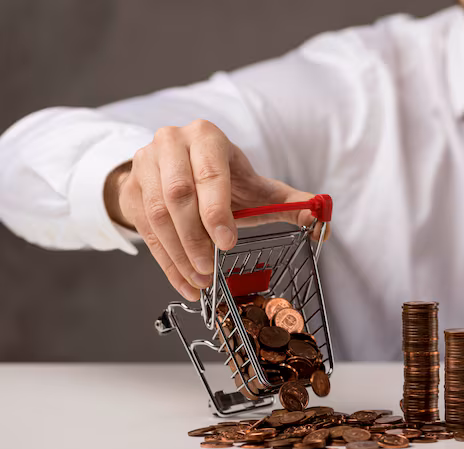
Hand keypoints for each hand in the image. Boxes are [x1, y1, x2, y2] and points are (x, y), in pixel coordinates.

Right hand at [104, 119, 328, 301]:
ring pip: (157, 215)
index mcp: (206, 136)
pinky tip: (185, 284)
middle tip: (211, 269)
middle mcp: (171, 143)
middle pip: (177, 195)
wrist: (175, 168)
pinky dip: (166, 263)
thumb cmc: (223, 179)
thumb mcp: (255, 187)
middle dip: (195, 237)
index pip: (208, 174)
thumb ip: (288, 201)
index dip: (216, 211)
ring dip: (179, 254)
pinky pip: (144, 231)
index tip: (227, 243)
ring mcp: (144, 164)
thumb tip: (320, 215)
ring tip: (201, 281)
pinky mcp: (131, 189)